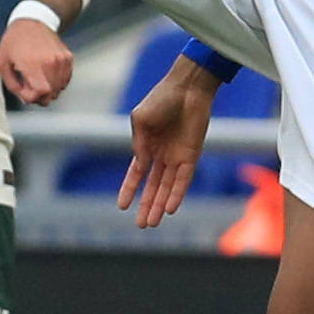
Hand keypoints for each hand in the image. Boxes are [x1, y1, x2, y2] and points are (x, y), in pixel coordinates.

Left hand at [0, 17, 73, 104]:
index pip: (41, 93)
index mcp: (33, 64)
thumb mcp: (2, 63)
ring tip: (37, 77)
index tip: (24, 90)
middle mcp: (50, 62)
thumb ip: (11, 84)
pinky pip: (65, 80)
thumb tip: (24, 98)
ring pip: (59, 89)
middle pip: (51, 95)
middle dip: (39, 96)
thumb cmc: (15, 40)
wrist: (33, 20)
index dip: (31, 97)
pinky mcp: (68, 58)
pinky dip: (56, 82)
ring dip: (48, 89)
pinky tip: (46, 74)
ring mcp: (61, 60)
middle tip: (29, 86)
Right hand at [117, 57, 216, 227]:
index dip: (129, 190)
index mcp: (147, 145)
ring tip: (152, 223)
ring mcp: (177, 156)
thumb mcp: (141, 119)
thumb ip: (139, 144)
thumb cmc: (162, 98)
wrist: (188, 88)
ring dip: (160, 205)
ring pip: (167, 187)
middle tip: (141, 225)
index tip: (121, 206)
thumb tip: (140, 165)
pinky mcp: (192, 155)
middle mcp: (162, 155)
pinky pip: (183, 179)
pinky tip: (170, 208)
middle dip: (146, 206)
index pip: (137, 174)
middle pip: (153, 186)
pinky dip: (177, 193)